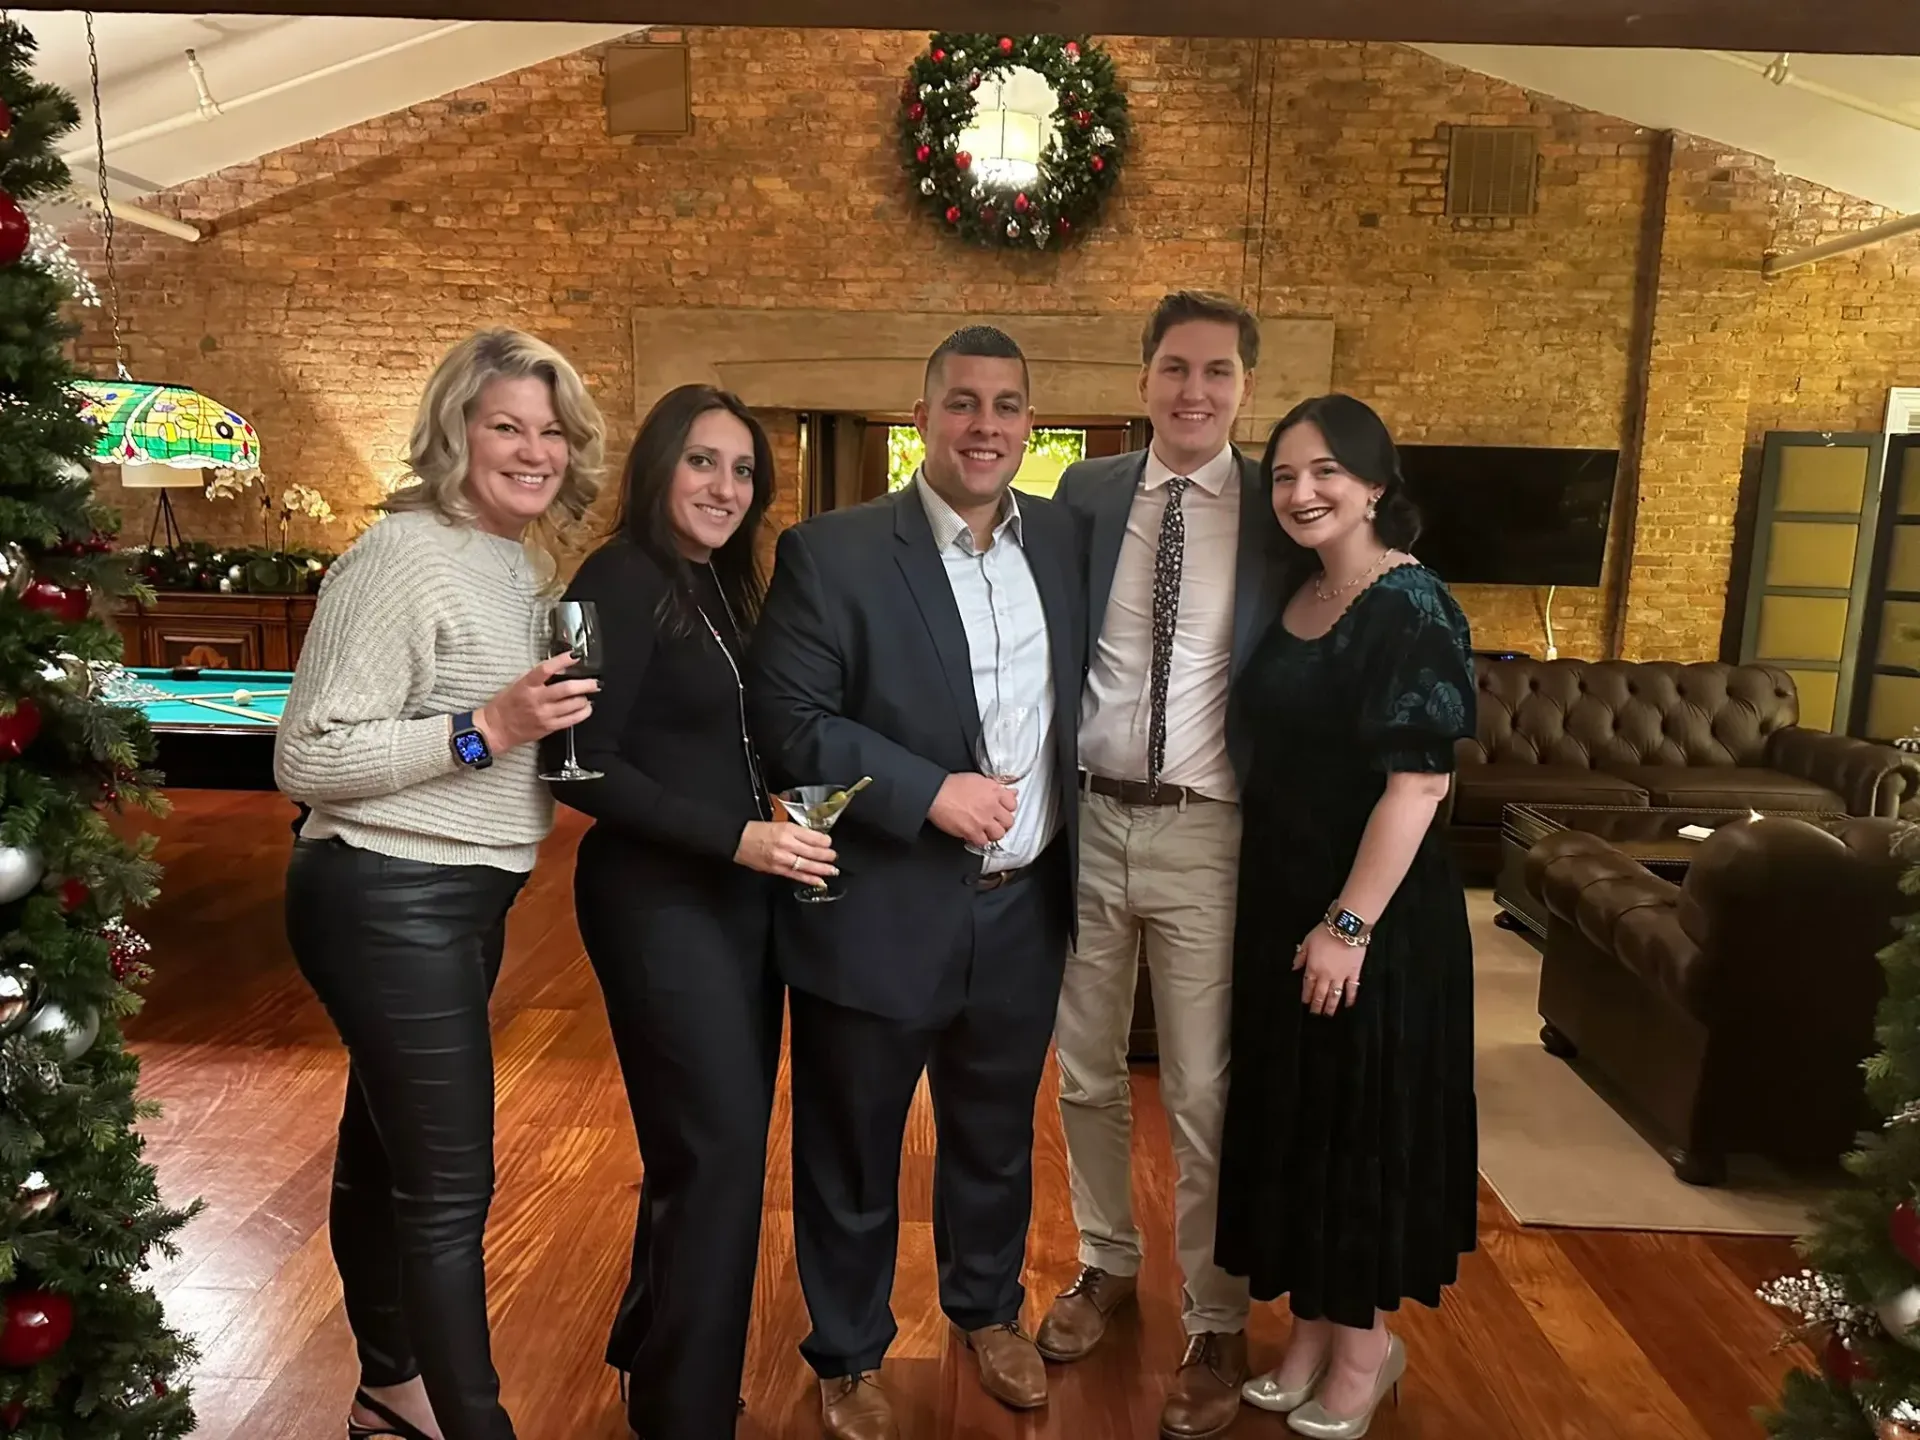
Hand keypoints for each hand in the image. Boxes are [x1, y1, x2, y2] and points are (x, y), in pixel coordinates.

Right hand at [474, 653, 597, 753]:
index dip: (562, 660)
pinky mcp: (549, 727)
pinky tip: (586, 708)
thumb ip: (537, 677)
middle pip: (567, 689)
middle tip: (594, 682)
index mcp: (526, 685)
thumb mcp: (517, 684)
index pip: (546, 669)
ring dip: (585, 698)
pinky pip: (572, 719)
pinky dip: (583, 712)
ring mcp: (544, 714)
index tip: (575, 655)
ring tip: (589, 694)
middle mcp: (536, 699)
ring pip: (573, 704)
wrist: (496, 728)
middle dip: (585, 684)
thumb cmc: (505, 705)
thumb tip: (559, 669)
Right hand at [735, 818, 837, 884]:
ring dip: (821, 868)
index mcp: (787, 829)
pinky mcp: (776, 869)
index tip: (829, 843)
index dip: (824, 841)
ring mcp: (781, 858)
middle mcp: (786, 844)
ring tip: (832, 870)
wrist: (738, 840)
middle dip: (826, 855)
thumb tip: (814, 839)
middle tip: (834, 857)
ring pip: (806, 865)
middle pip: (812, 851)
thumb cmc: (758, 830)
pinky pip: (796, 875)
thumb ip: (797, 832)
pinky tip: (819, 881)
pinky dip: (809, 879)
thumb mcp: (779, 823)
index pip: (812, 836)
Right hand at [928, 773, 1016, 848]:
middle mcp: (991, 806)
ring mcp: (983, 820)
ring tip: (986, 830)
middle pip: (1009, 821)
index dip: (1008, 809)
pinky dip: (980, 840)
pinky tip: (975, 835)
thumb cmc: (952, 785)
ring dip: (993, 833)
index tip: (1003, 811)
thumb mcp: (978, 780)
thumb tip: (1010, 792)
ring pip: (999, 834)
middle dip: (1003, 823)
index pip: (1013, 804)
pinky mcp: (972, 831)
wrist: (936, 794)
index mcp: (994, 791)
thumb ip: (996, 787)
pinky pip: (984, 842)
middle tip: (995, 822)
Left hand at [1293, 926, 1364, 1016]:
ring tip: (1328, 1015)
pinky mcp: (1354, 972)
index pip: (1308, 986)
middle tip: (1315, 1015)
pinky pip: (1352, 988)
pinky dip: (1350, 998)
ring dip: (1331, 1006)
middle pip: (1320, 994)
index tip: (1305, 1003)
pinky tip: (1348, 1005)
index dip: (1306, 996)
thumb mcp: (1307, 941)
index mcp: (1313, 967)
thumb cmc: (1326, 932)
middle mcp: (1326, 975)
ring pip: (1334, 995)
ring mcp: (1341, 976)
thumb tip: (1294, 967)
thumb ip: (1300, 956)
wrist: (1346, 928)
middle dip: (1317, 1006)